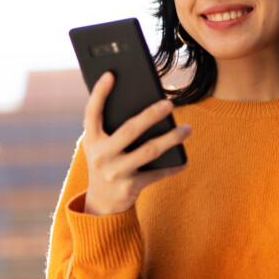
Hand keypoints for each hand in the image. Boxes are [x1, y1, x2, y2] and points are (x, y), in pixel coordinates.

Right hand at [81, 72, 189, 215]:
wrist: (101, 204)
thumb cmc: (107, 163)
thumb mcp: (101, 146)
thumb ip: (113, 128)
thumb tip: (147, 104)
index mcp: (91, 139)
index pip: (92, 112)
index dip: (99, 93)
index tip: (110, 74)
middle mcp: (100, 155)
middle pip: (129, 130)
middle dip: (151, 115)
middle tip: (170, 103)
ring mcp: (114, 172)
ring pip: (148, 151)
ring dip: (171, 139)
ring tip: (187, 129)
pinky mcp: (129, 187)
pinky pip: (156, 174)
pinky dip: (172, 167)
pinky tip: (184, 160)